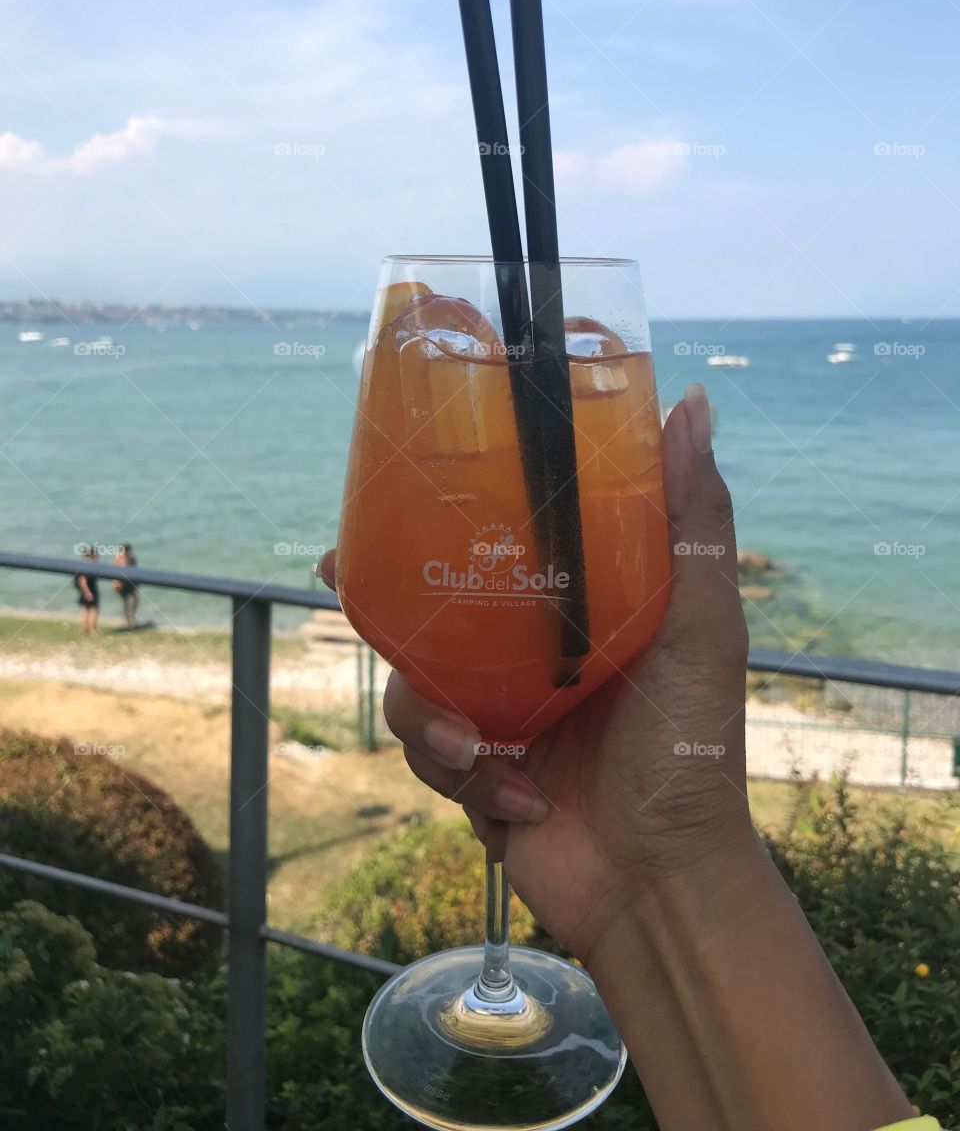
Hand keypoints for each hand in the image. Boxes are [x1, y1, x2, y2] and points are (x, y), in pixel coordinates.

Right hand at [321, 383, 752, 966]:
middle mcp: (528, 654)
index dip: (450, 505)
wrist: (663, 883)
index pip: (504, 540)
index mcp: (575, 609)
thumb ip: (693, 520)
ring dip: (432, 717)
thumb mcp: (702, 624)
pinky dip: (467, 776)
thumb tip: (692, 401)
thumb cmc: (691, 747)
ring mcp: (498, 713)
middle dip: (385, 593)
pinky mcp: (475, 772)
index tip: (403, 474)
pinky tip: (518, 798)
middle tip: (339, 572)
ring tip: (475, 746)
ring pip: (415, 684)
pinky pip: (430, 754)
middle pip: (436, 603)